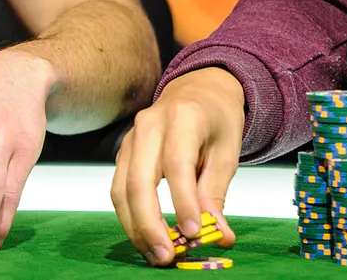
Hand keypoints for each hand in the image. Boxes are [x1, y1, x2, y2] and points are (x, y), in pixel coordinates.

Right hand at [112, 67, 242, 267]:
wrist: (199, 89)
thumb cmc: (217, 120)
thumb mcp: (227, 151)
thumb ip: (216, 193)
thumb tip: (219, 235)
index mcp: (183, 116)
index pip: (178, 165)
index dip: (183, 202)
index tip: (194, 233)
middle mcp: (150, 124)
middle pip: (139, 181)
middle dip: (150, 225)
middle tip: (166, 257)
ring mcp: (131, 138)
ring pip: (122, 190)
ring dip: (136, 228)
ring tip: (156, 254)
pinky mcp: (123, 152)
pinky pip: (119, 190)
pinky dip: (130, 218)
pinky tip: (147, 237)